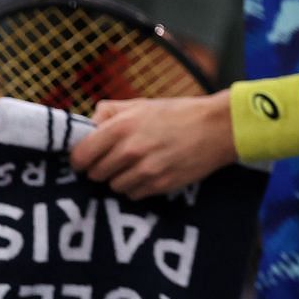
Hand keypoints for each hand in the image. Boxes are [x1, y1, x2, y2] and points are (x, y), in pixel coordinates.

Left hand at [70, 92, 235, 198]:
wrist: (217, 128)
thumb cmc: (178, 113)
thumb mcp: (141, 104)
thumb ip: (109, 112)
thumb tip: (88, 126)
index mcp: (120, 127)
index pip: (80, 156)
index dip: (81, 158)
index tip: (87, 158)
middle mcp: (129, 150)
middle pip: (95, 174)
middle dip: (102, 168)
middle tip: (116, 159)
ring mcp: (145, 171)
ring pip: (114, 186)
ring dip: (121, 178)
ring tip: (137, 165)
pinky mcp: (159, 186)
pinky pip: (133, 195)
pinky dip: (138, 187)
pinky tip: (151, 173)